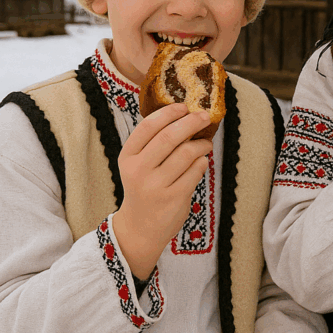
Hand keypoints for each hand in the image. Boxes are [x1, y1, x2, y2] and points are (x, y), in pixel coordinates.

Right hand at [112, 103, 212, 279]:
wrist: (141, 227)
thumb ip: (154, 143)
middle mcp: (138, 170)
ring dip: (201, 144)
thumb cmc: (145, 187)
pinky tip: (200, 162)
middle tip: (204, 116)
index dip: (168, 113)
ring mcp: (156, 185)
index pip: (148, 126)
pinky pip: (196, 170)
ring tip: (205, 144)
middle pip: (169, 137)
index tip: (184, 106)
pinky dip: (202, 162)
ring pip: (187, 153)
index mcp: (127, 156)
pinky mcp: (174, 197)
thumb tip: (185, 115)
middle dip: (191, 122)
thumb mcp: (139, 164)